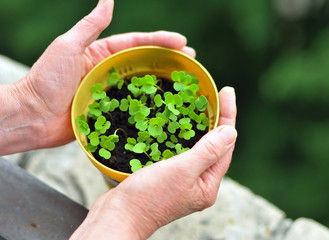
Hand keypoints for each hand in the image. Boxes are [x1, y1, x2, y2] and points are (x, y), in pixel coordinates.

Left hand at [15, 0, 194, 148]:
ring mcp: (109, 93)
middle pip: (144, 63)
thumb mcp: (68, 46)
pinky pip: (132, 108)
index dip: (160, 41)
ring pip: (141, 86)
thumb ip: (90, 25)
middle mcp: (108, 71)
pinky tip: (163, 109)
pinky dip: (148, 107)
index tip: (182, 42)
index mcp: (100, 53)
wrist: (32, 116)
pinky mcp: (108, 113)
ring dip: (162, 83)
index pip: (136, 42)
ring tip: (185, 85)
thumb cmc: (46, 80)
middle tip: (191, 62)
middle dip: (168, 60)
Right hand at [70, 87, 236, 239]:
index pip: (225, 146)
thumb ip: (207, 152)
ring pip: (194, 148)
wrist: (118, 215)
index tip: (226, 92)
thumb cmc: (149, 197)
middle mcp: (197, 184)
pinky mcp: (165, 178)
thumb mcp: (182, 171)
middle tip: (212, 94)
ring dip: (197, 126)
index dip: (227, 116)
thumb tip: (231, 132)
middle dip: (215, 119)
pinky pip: (179, 152)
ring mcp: (181, 181)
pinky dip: (180, 136)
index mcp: (207, 185)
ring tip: (198, 105)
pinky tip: (174, 125)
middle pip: (212, 146)